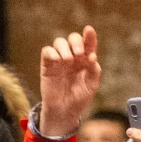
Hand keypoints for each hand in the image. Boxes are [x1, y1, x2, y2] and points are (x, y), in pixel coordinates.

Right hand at [35, 27, 101, 141]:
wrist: (64, 111)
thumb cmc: (79, 98)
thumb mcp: (92, 85)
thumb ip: (94, 70)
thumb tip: (92, 57)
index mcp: (85, 60)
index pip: (88, 44)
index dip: (89, 36)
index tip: (89, 30)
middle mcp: (73, 57)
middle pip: (73, 38)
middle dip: (76, 42)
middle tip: (79, 53)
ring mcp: (59, 60)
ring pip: (59, 42)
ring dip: (64, 48)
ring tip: (68, 60)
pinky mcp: (47, 65)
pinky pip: (47, 51)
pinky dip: (52, 52)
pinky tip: (58, 61)